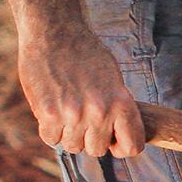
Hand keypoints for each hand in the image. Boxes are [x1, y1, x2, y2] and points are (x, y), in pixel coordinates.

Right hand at [15, 27, 144, 158]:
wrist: (55, 31)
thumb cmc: (85, 53)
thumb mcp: (113, 78)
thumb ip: (116, 108)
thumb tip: (116, 136)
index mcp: (121, 103)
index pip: (132, 147)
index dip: (121, 147)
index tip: (112, 141)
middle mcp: (100, 112)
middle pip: (97, 150)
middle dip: (89, 138)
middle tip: (81, 120)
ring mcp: (73, 114)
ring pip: (73, 146)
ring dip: (68, 134)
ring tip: (65, 111)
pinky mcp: (48, 113)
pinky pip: (51, 138)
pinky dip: (49, 129)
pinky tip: (51, 111)